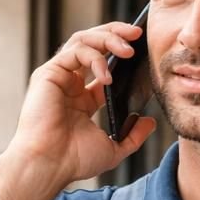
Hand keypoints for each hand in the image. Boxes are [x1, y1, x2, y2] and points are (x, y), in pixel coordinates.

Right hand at [9, 21, 157, 185]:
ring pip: (83, 40)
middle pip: (93, 44)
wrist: (49, 165)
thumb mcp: (113, 149)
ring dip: (108, 38)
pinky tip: (107, 76)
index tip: (143, 51)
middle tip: (137, 34)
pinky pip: (75, 51)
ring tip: (128, 49)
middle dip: (116, 34)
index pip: (103, 64)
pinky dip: (95, 58)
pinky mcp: (48, 73)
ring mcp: (58, 77)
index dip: (122, 54)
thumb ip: (133, 136)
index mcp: (82, 99)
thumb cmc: (73, 160)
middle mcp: (69, 84)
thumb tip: (150, 123)